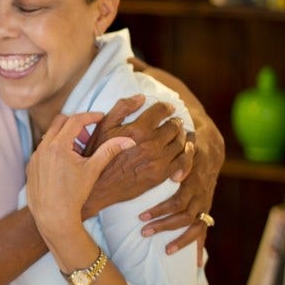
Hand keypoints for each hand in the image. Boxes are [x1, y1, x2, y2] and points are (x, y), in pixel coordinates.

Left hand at [26, 112, 134, 238]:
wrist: (53, 216)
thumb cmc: (74, 195)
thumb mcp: (93, 170)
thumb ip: (109, 151)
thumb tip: (128, 140)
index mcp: (59, 145)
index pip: (75, 120)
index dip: (90, 116)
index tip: (100, 117)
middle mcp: (43, 147)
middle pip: (60, 121)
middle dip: (76, 124)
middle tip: (88, 137)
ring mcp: (35, 156)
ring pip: (50, 136)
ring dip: (64, 137)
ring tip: (78, 153)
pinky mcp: (30, 166)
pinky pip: (42, 149)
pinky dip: (54, 149)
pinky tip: (65, 165)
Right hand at [81, 95, 190, 216]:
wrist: (98, 187)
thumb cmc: (98, 155)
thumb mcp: (103, 127)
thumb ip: (122, 108)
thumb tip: (141, 97)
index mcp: (138, 130)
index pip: (161, 111)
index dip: (166, 107)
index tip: (168, 108)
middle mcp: (151, 144)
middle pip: (174, 126)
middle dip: (175, 122)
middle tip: (174, 122)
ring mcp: (158, 161)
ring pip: (181, 143)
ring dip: (182, 136)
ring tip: (179, 134)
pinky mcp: (161, 175)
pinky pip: (182, 161)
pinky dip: (186, 153)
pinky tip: (183, 150)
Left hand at [139, 123, 224, 264]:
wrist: (208, 146)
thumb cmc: (178, 145)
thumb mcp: (168, 144)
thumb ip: (153, 148)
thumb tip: (117, 148)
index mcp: (188, 176)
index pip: (177, 199)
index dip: (159, 210)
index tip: (140, 217)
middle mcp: (198, 192)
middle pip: (183, 214)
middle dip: (162, 224)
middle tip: (143, 231)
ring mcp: (204, 202)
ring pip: (194, 225)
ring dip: (179, 238)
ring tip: (164, 250)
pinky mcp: (205, 210)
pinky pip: (203, 231)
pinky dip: (199, 247)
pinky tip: (195, 264)